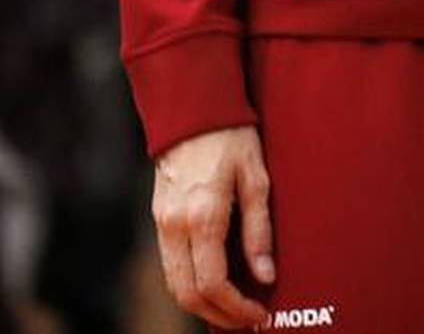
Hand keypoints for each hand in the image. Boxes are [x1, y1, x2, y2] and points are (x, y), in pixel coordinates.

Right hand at [151, 126, 274, 327]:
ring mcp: (161, 224)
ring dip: (201, 305)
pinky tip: (215, 286)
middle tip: (248, 321)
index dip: (235, 307)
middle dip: (217, 315)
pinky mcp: (158, 220)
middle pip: (186, 293)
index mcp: (202, 216)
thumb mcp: (258, 179)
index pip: (211, 283)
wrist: (193, 112)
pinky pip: (170, 265)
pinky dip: (189, 285)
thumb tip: (265, 275)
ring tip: (234, 310)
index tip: (259, 315)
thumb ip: (260, 230)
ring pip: (173, 284)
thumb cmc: (233, 139)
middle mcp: (174, 225)